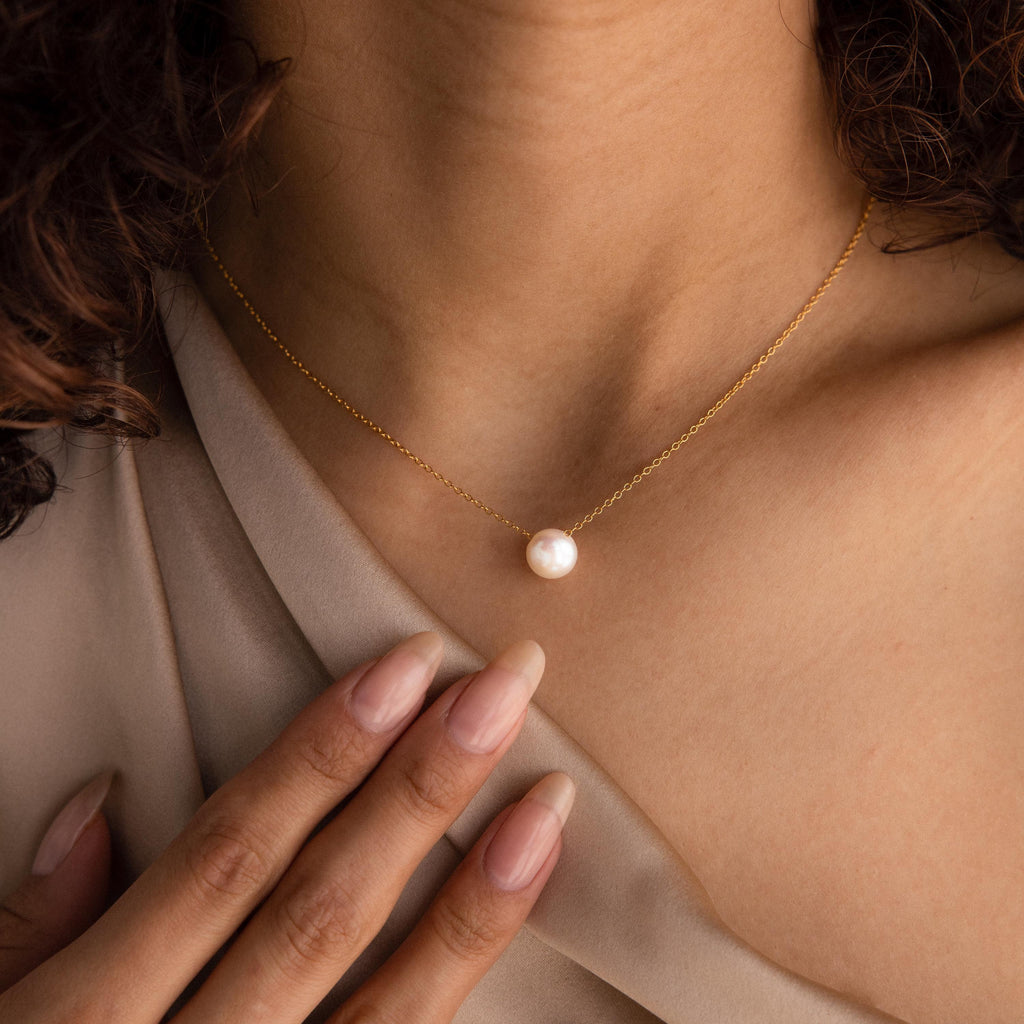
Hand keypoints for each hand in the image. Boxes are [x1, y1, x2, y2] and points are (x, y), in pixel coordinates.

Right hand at [0, 633, 573, 1022]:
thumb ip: (37, 925)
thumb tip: (100, 799)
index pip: (232, 854)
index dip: (324, 752)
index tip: (407, 666)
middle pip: (325, 906)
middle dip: (421, 787)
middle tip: (504, 687)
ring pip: (388, 1006)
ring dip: (479, 898)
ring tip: (549, 803)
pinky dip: (461, 999)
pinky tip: (524, 927)